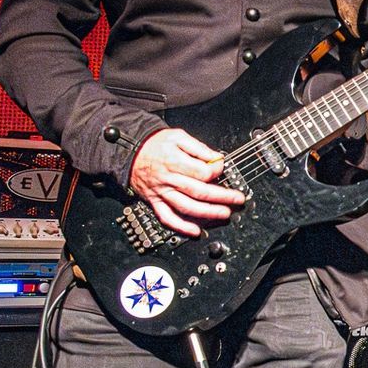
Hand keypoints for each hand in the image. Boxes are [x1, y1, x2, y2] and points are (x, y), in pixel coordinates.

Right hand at [128, 128, 246, 237]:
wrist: (130, 151)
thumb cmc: (155, 144)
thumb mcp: (178, 136)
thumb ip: (199, 148)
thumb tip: (216, 158)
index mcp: (175, 162)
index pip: (202, 172)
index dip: (217, 171)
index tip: (222, 168)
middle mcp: (169, 179)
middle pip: (199, 192)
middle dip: (222, 197)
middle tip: (238, 200)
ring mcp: (162, 192)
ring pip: (187, 207)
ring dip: (208, 213)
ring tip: (225, 214)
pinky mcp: (155, 201)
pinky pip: (167, 217)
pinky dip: (181, 226)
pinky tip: (195, 231)